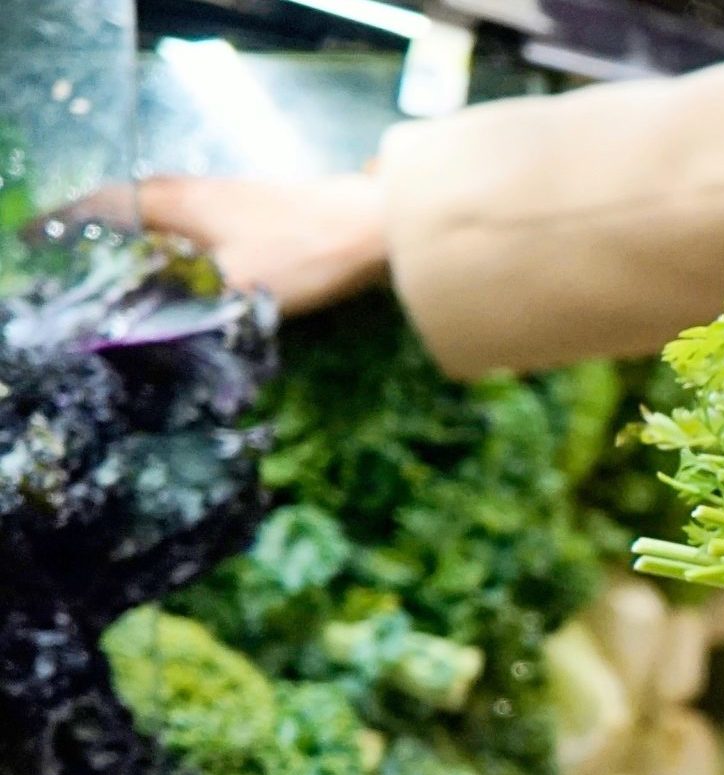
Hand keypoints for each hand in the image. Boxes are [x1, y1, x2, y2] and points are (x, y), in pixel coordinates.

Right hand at [54, 172, 389, 315]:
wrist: (378, 224)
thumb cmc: (306, 252)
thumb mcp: (236, 290)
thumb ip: (186, 309)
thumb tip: (142, 330)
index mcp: (181, 202)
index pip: (107, 205)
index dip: (70, 222)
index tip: (40, 237)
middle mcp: (200, 190)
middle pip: (134, 203)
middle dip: (101, 227)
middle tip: (76, 252)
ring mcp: (233, 196)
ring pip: (170, 211)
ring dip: (142, 232)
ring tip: (122, 262)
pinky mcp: (262, 209)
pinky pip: (200, 220)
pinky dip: (179, 238)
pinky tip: (188, 263)